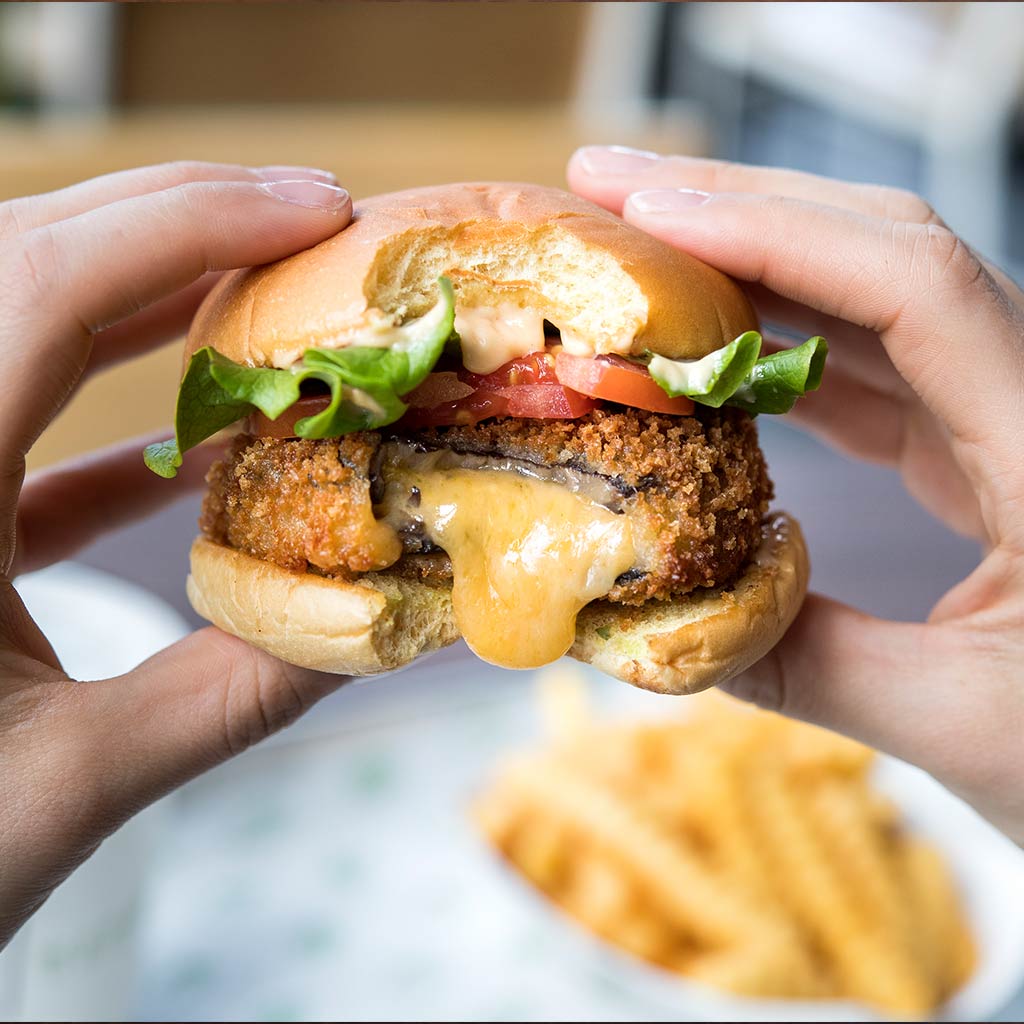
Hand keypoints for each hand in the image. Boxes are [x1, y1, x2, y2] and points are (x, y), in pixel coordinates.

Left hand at [0, 163, 353, 946]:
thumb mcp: (69, 784)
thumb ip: (229, 696)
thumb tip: (379, 628)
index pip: (44, 291)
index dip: (188, 227)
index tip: (318, 210)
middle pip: (26, 259)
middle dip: (178, 217)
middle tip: (314, 217)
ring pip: (20, 317)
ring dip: (149, 286)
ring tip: (268, 281)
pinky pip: (25, 421)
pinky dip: (118, 405)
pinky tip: (202, 434)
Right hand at [570, 146, 1023, 843]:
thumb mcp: (966, 726)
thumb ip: (811, 665)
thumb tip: (661, 624)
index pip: (914, 287)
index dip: (774, 234)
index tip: (646, 213)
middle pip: (887, 253)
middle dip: (743, 209)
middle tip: (611, 191)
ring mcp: (1007, 420)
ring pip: (874, 301)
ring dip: (754, 266)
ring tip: (640, 252)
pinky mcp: (981, 452)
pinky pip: (873, 370)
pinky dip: (782, 348)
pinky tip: (711, 353)